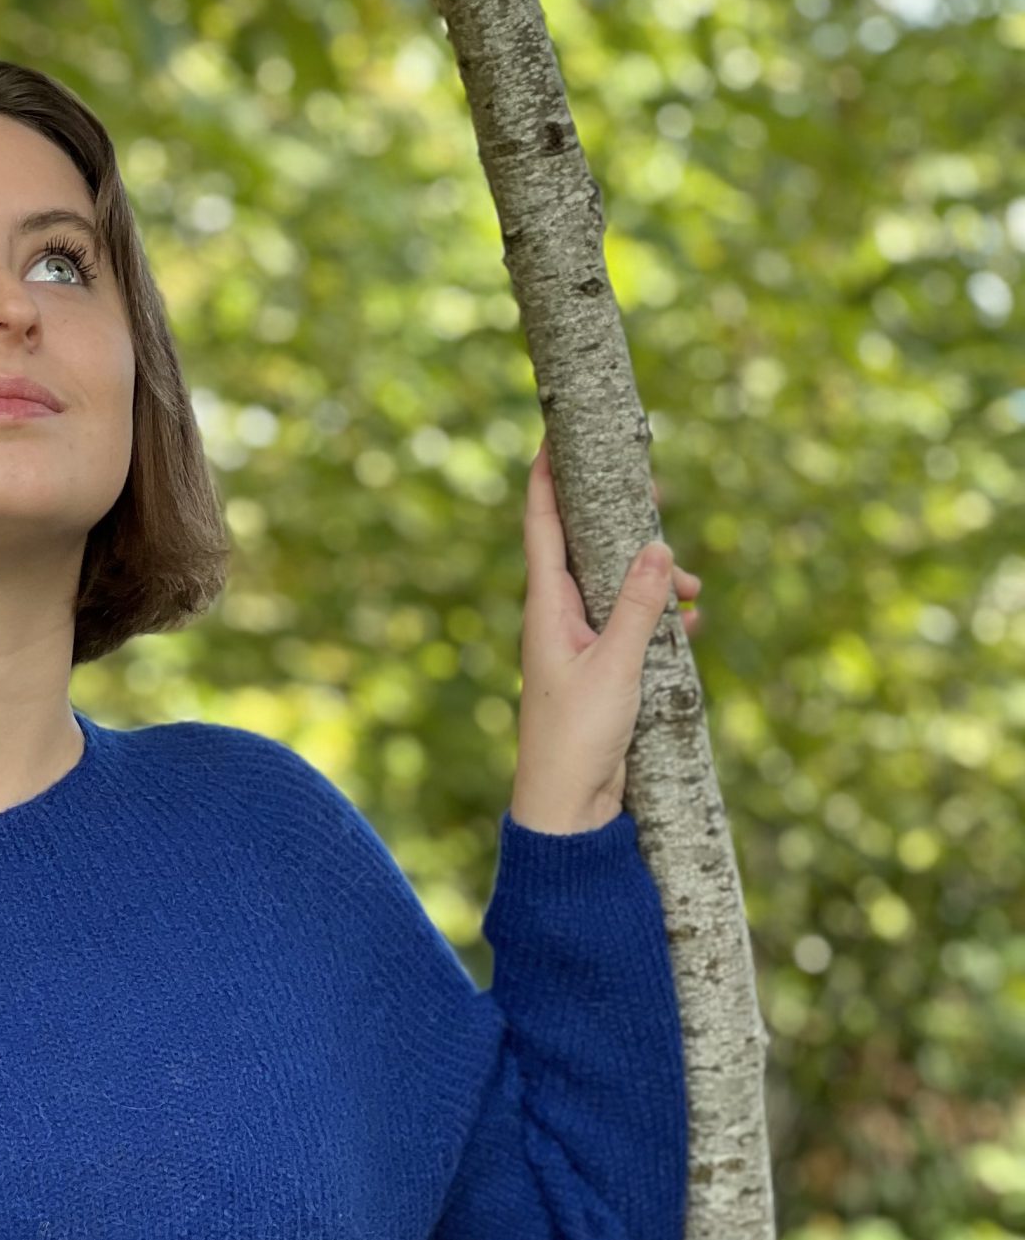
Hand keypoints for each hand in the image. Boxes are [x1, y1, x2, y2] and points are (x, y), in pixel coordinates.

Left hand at [510, 440, 701, 833]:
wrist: (569, 807)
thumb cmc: (577, 739)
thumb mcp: (615, 665)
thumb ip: (637, 606)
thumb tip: (659, 547)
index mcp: (545, 608)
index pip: (542, 524)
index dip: (546, 476)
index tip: (553, 431)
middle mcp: (558, 618)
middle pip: (586, 545)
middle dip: (620, 517)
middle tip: (655, 488)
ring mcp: (579, 643)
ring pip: (617, 586)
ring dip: (655, 580)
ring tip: (696, 590)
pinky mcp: (602, 669)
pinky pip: (632, 624)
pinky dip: (660, 617)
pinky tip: (690, 622)